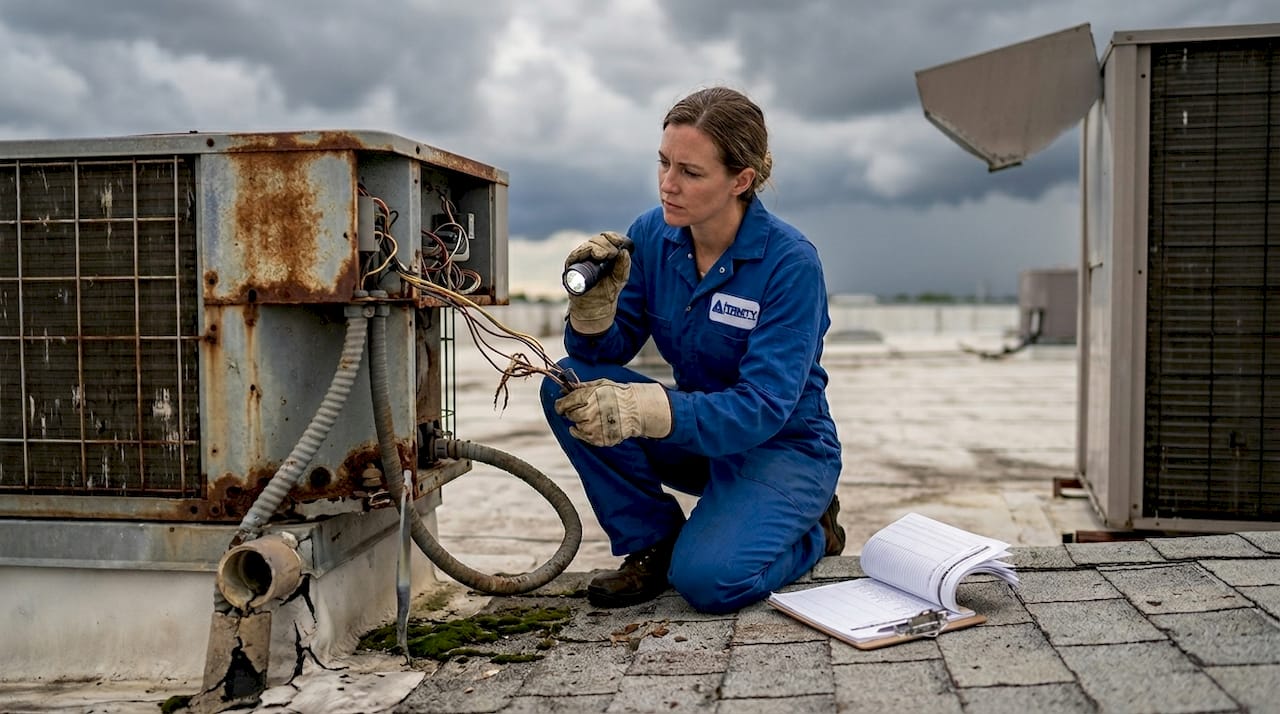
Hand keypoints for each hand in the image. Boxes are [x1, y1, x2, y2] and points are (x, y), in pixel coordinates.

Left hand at [554, 378, 671, 446]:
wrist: (635, 410)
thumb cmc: (618, 394)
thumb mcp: (600, 385)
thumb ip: (581, 388)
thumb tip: (564, 390)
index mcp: (585, 397)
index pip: (562, 404)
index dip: (561, 405)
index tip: (561, 406)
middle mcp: (587, 413)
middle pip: (569, 415)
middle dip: (573, 412)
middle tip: (584, 409)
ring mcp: (592, 428)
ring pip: (576, 426)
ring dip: (581, 422)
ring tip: (594, 417)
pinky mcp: (597, 439)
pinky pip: (583, 437)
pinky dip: (584, 432)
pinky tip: (591, 426)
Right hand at [565, 232, 631, 334]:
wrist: (595, 310)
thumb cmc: (607, 293)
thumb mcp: (620, 279)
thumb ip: (623, 266)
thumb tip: (625, 251)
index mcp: (603, 255)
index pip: (606, 239)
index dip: (613, 237)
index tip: (620, 242)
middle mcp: (590, 255)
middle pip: (597, 240)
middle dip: (606, 244)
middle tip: (612, 253)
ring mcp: (580, 261)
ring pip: (587, 246)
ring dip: (596, 248)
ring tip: (604, 255)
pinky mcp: (571, 268)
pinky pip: (575, 256)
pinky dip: (583, 253)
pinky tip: (593, 255)